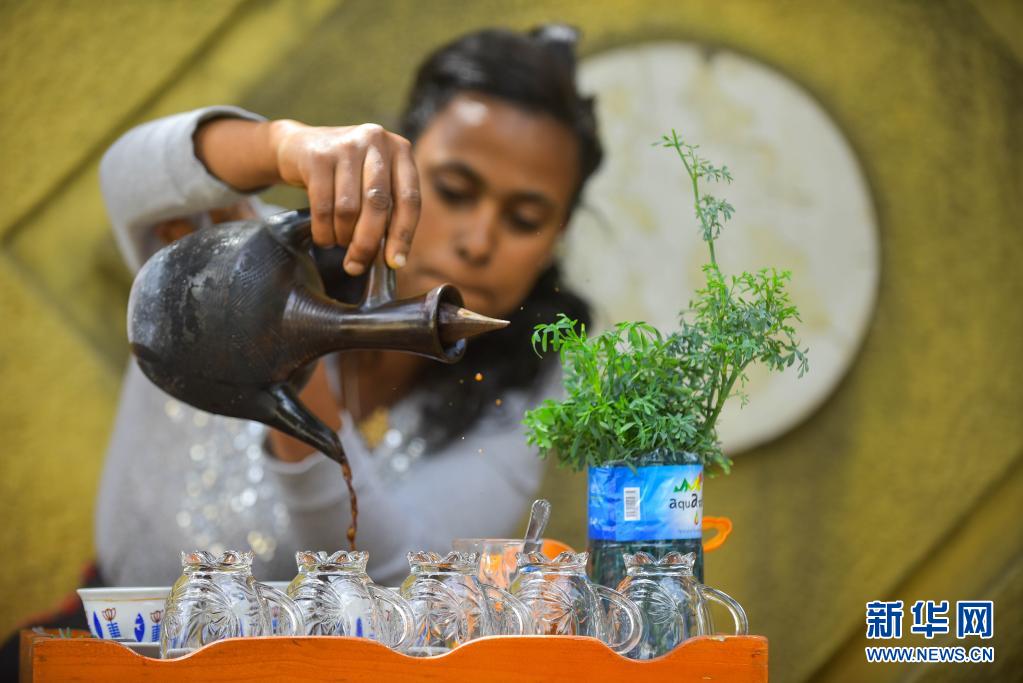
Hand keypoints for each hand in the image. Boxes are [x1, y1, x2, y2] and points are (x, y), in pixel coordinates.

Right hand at [268, 120, 419, 274]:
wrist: (301, 146)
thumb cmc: (346, 174)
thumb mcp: (373, 181)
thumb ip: (387, 210)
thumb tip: (393, 259)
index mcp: (400, 151)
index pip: (409, 199)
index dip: (403, 235)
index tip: (395, 263)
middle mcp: (376, 142)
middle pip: (378, 205)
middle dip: (367, 243)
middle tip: (357, 265)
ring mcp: (346, 145)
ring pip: (349, 209)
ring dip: (343, 237)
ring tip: (340, 243)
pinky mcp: (318, 156)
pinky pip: (322, 206)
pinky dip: (323, 231)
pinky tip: (324, 238)